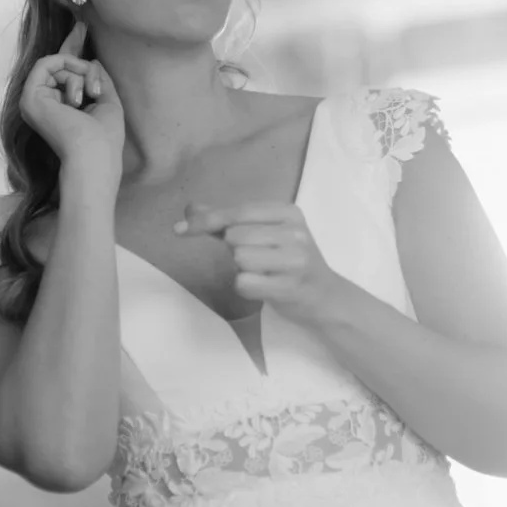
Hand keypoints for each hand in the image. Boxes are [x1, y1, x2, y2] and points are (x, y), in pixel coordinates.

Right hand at [18, 20, 123, 172]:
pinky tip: (78, 95)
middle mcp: (42, 104)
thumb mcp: (107, 101)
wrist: (94, 155)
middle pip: (63, 65)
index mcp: (58, 108)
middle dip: (85, 69)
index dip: (72, 47)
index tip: (82, 26)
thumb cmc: (104, 137)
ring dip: (81, 74)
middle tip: (95, 92)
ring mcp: (33, 100)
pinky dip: (69, 72)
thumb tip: (90, 59)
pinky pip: (47, 64)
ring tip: (89, 98)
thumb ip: (97, 79)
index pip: (62, 71)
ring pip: (58, 64)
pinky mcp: (30, 96)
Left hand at [174, 201, 344, 327]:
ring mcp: (295, 259)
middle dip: (236, 250)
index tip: (180, 229)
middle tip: (259, 260)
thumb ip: (227, 221)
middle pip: (235, 236)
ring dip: (243, 270)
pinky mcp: (290, 286)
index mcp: (288, 212)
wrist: (326, 297)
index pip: (238, 212)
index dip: (207, 220)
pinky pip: (244, 282)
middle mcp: (294, 231)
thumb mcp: (265, 234)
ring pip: (239, 258)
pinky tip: (266, 288)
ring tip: (265, 273)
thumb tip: (190, 209)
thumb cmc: (289, 262)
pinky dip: (247, 287)